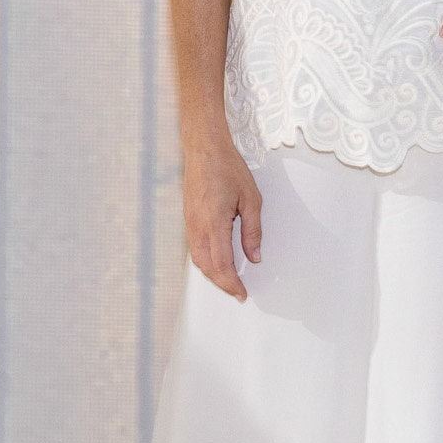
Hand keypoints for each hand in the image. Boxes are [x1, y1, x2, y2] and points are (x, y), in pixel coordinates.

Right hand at [182, 134, 262, 299]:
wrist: (204, 149)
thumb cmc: (226, 168)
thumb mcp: (251, 199)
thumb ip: (253, 231)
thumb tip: (254, 256)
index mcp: (214, 222)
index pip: (223, 263)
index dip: (232, 283)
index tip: (242, 293)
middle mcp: (198, 226)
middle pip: (207, 267)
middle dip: (223, 284)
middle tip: (238, 292)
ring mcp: (190, 224)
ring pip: (198, 260)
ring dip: (213, 275)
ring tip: (229, 282)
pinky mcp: (187, 220)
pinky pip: (194, 249)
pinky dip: (204, 263)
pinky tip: (215, 264)